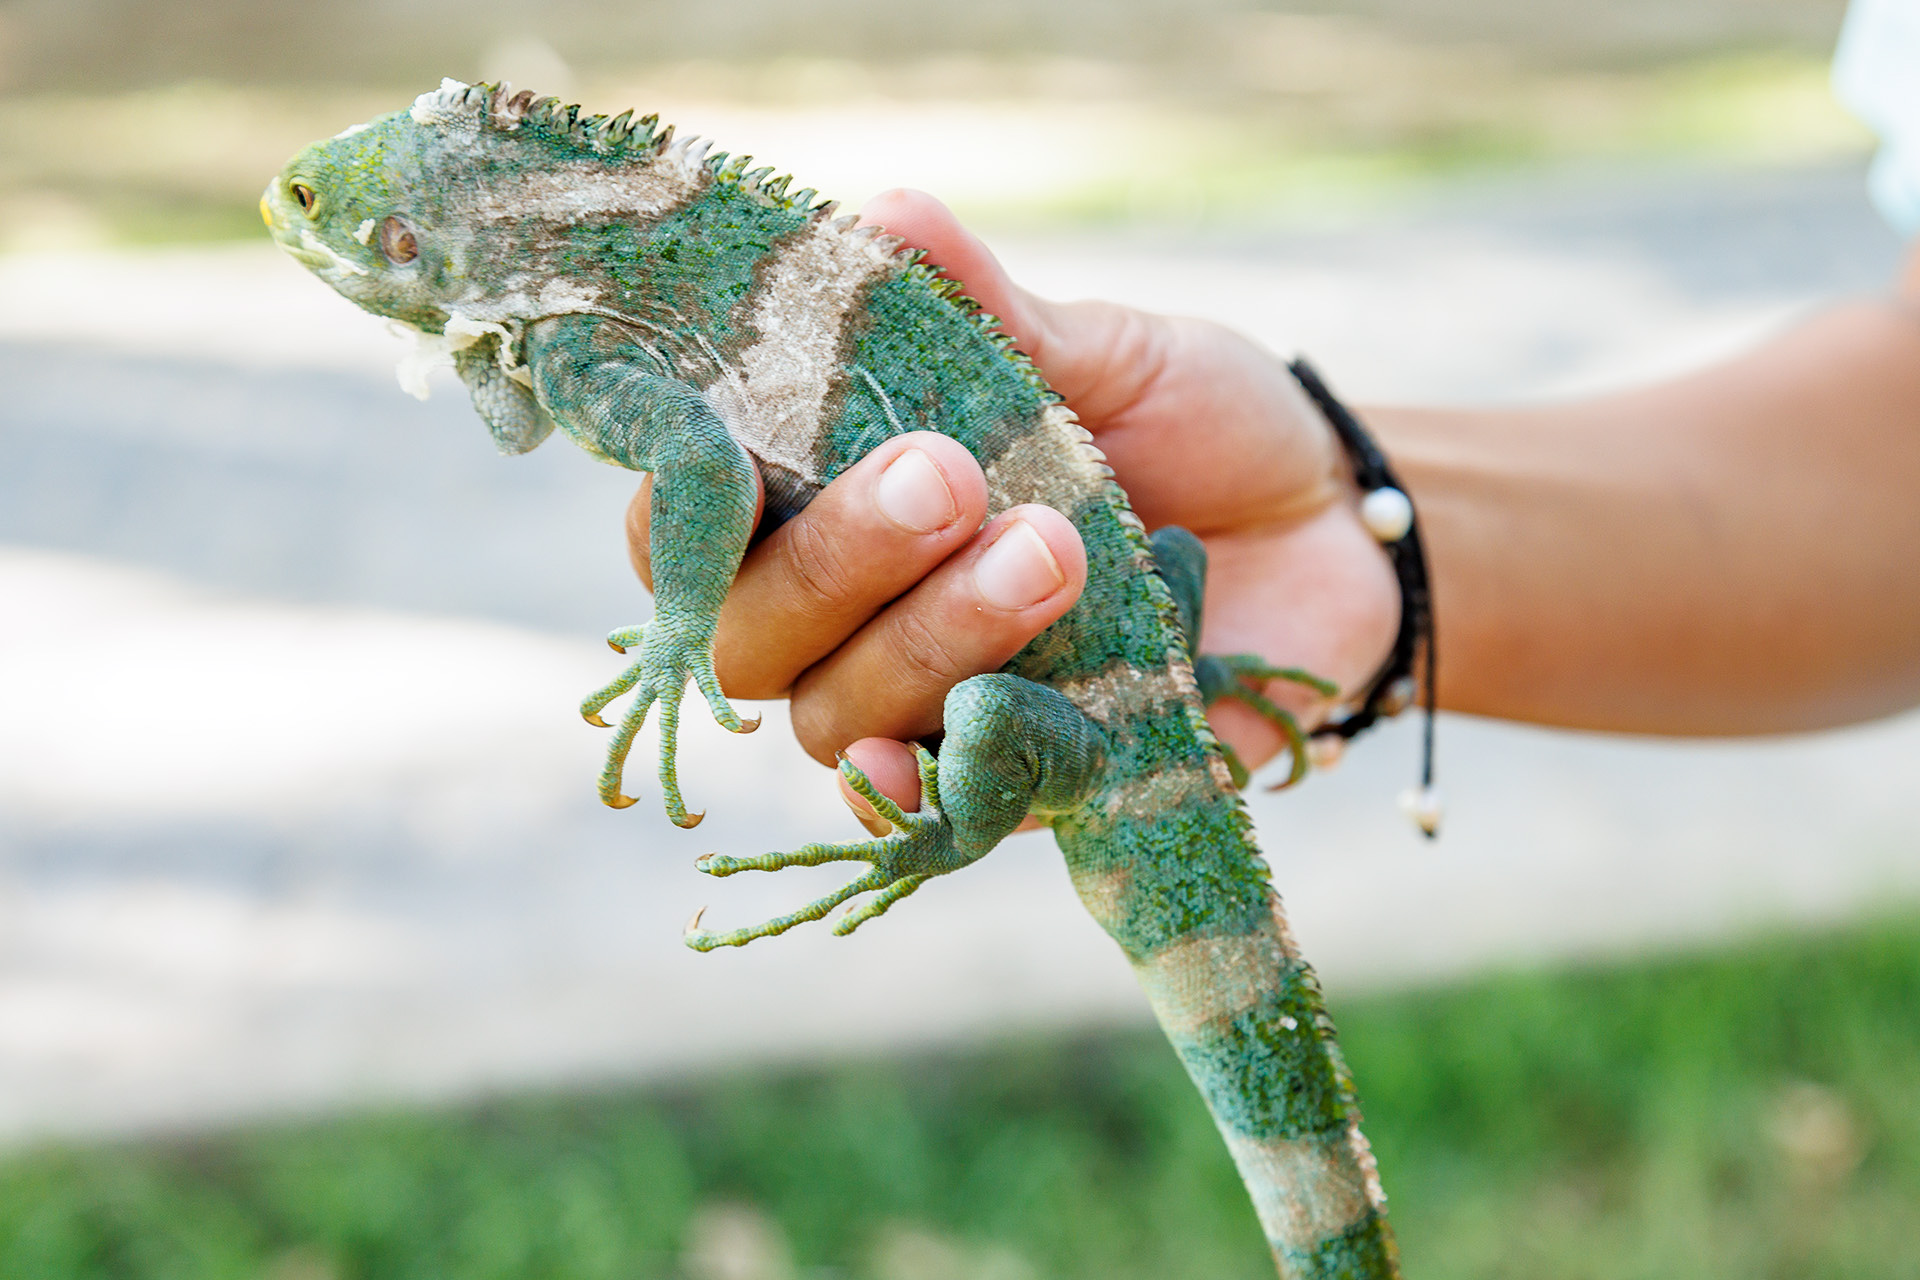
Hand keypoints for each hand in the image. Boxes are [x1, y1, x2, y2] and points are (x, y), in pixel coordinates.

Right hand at [626, 190, 1398, 822]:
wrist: (1336, 529)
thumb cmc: (1199, 427)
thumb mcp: (1103, 353)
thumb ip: (988, 310)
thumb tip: (885, 214)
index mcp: (841, 498)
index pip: (690, 525)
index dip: (685, 507)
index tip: (739, 457)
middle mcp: (858, 618)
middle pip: (753, 635)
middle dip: (838, 559)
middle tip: (948, 474)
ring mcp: (929, 709)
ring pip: (839, 719)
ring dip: (924, 638)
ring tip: (1055, 546)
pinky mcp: (1016, 786)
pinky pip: (936, 813)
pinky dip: (936, 782)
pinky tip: (959, 736)